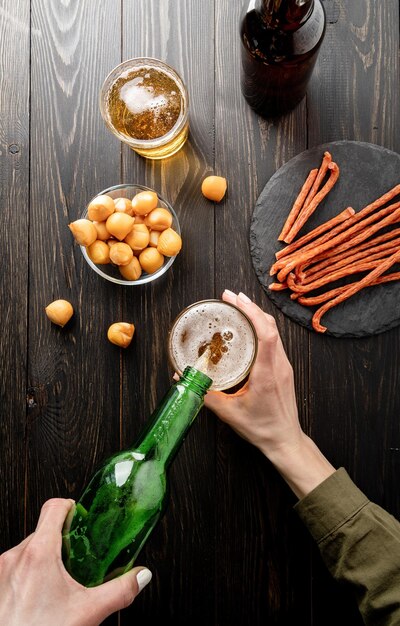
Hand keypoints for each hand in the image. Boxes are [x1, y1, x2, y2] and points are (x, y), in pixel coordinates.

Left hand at [0, 498, 151, 625]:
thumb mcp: (88, 612)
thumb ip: (119, 591)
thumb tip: (140, 576)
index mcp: (39, 553)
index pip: (54, 507)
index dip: (71, 507)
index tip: (81, 517)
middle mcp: (15, 556)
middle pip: (43, 530)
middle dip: (62, 542)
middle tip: (77, 559)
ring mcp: (2, 570)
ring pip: (28, 549)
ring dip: (44, 559)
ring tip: (58, 582)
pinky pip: (15, 566)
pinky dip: (29, 574)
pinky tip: (41, 595)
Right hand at [205, 290, 302, 458]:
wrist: (285, 441)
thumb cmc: (262, 428)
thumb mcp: (229, 413)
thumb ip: (205, 394)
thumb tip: (184, 378)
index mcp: (268, 373)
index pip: (265, 333)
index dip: (251, 312)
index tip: (235, 299)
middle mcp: (279, 365)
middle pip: (270, 326)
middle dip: (250, 307)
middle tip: (230, 296)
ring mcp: (284, 366)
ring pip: (274, 332)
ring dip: (257, 315)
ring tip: (238, 306)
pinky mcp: (284, 370)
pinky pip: (275, 341)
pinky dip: (261, 328)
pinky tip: (248, 328)